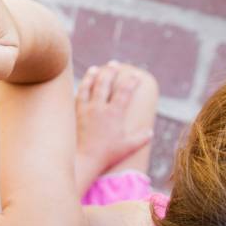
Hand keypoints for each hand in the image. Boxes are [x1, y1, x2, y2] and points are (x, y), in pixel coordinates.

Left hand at [75, 62, 152, 179]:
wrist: (83, 161)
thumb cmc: (106, 155)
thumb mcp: (127, 147)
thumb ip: (140, 139)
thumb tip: (150, 133)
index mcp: (114, 113)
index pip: (125, 91)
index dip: (131, 81)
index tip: (135, 75)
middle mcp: (98, 108)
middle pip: (104, 83)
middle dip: (110, 71)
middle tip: (114, 64)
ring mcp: (85, 110)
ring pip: (87, 87)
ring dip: (92, 76)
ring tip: (95, 69)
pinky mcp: (74, 115)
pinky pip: (76, 98)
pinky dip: (79, 90)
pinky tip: (80, 87)